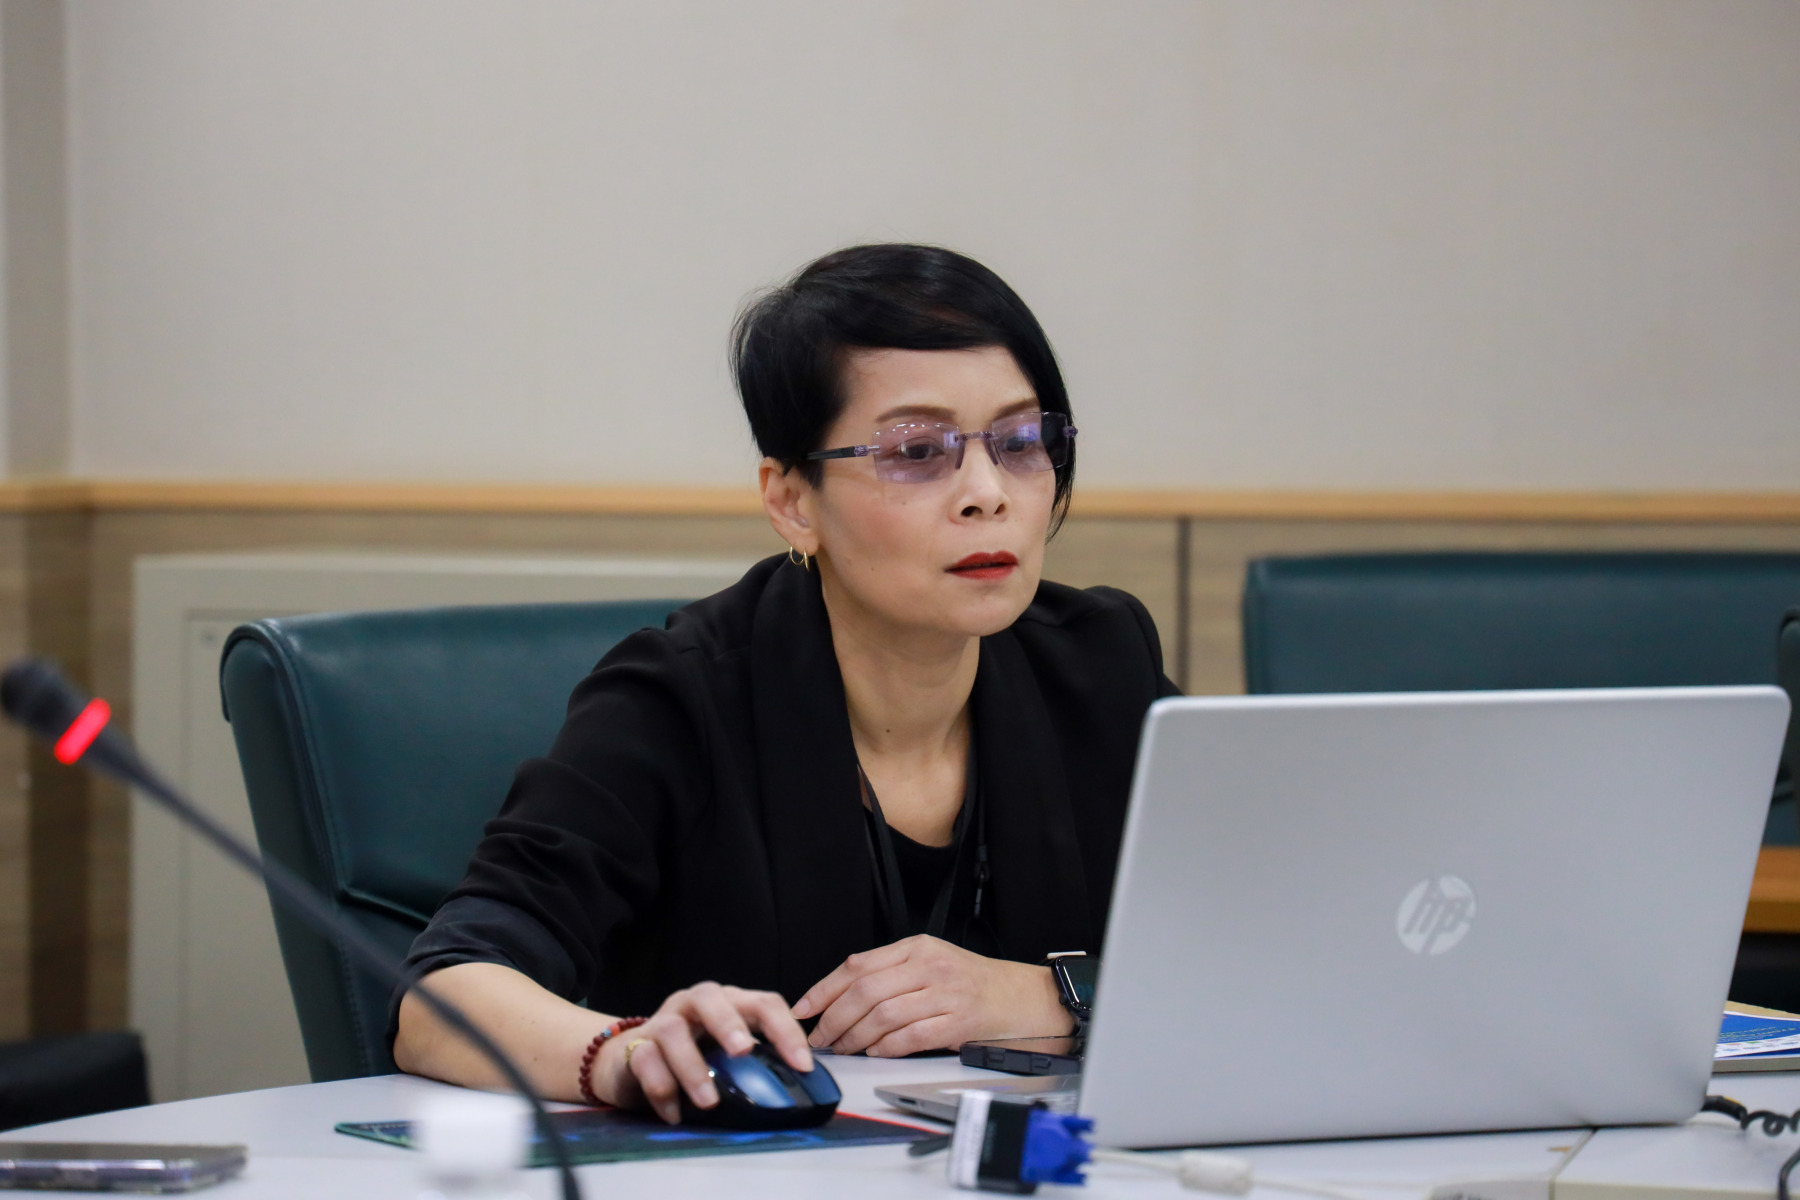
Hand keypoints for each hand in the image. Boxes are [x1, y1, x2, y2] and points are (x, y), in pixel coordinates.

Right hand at [594, 982, 812, 1123]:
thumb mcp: (724, 1053)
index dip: (785, 1030)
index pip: (762, 1003)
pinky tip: (675, 1114)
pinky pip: (646, 1062)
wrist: (626, 1059)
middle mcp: (694, 1004)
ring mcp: (661, 1021)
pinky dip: (662, 1089)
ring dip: (692, 1067)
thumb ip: (751, 1062)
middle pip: (711, 998)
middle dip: (729, 1024)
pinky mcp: (635, 1047)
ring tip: (708, 1102)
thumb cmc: (689, 1055)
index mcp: (727, 1002)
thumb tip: (792, 1093)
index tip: (802, 1065)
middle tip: (744, 1051)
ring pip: (673, 1031)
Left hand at [791, 935, 1071, 1057]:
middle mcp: (929, 965)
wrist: (1022, 997)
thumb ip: (891, 972)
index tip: (803, 1009)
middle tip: (819, 1038)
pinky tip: (875, 1053)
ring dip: (855, 1037)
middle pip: (865, 992)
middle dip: (833, 1019)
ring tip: (843, 1049)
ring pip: (884, 1015)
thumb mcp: (931, 963)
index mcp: (917, 947)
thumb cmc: (974, 983)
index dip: (824, 989)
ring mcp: (945, 992)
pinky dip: (887, 1047)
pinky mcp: (958, 1020)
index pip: (858, 965)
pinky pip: (912, 1036)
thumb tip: (840, 996)